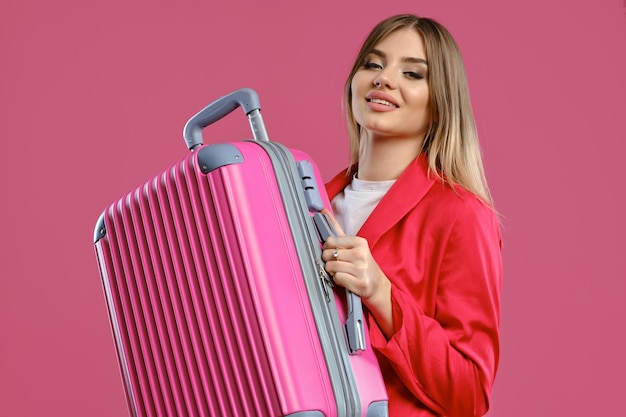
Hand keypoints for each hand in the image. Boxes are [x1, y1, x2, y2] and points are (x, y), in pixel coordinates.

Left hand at [320, 210, 392, 335]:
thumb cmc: (363, 264)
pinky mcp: (359, 282)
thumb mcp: (354, 245)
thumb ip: (337, 229)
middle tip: (339, 263)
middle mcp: (360, 254)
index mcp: (359, 242)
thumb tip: (323, 211)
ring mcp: (360, 269)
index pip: (330, 240)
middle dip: (329, 260)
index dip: (328, 248)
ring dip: (333, 271)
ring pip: (331, 267)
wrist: (378, 285)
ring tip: (342, 271)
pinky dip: (338, 280)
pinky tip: (346, 279)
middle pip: (328, 254)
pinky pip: (336, 278)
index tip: (334, 251)